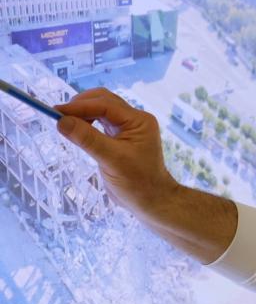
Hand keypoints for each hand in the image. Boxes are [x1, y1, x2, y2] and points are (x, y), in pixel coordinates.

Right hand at [55, 88, 237, 262]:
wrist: (152, 202)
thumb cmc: (138, 183)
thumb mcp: (111, 160)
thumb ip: (87, 139)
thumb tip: (61, 120)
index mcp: (139, 121)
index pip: (105, 104)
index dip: (79, 106)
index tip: (56, 112)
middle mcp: (134, 120)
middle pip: (102, 101)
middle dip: (80, 106)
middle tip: (59, 117)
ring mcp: (127, 128)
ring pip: (100, 110)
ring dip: (82, 113)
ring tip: (66, 124)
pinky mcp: (119, 137)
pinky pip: (99, 122)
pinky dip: (86, 122)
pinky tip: (76, 131)